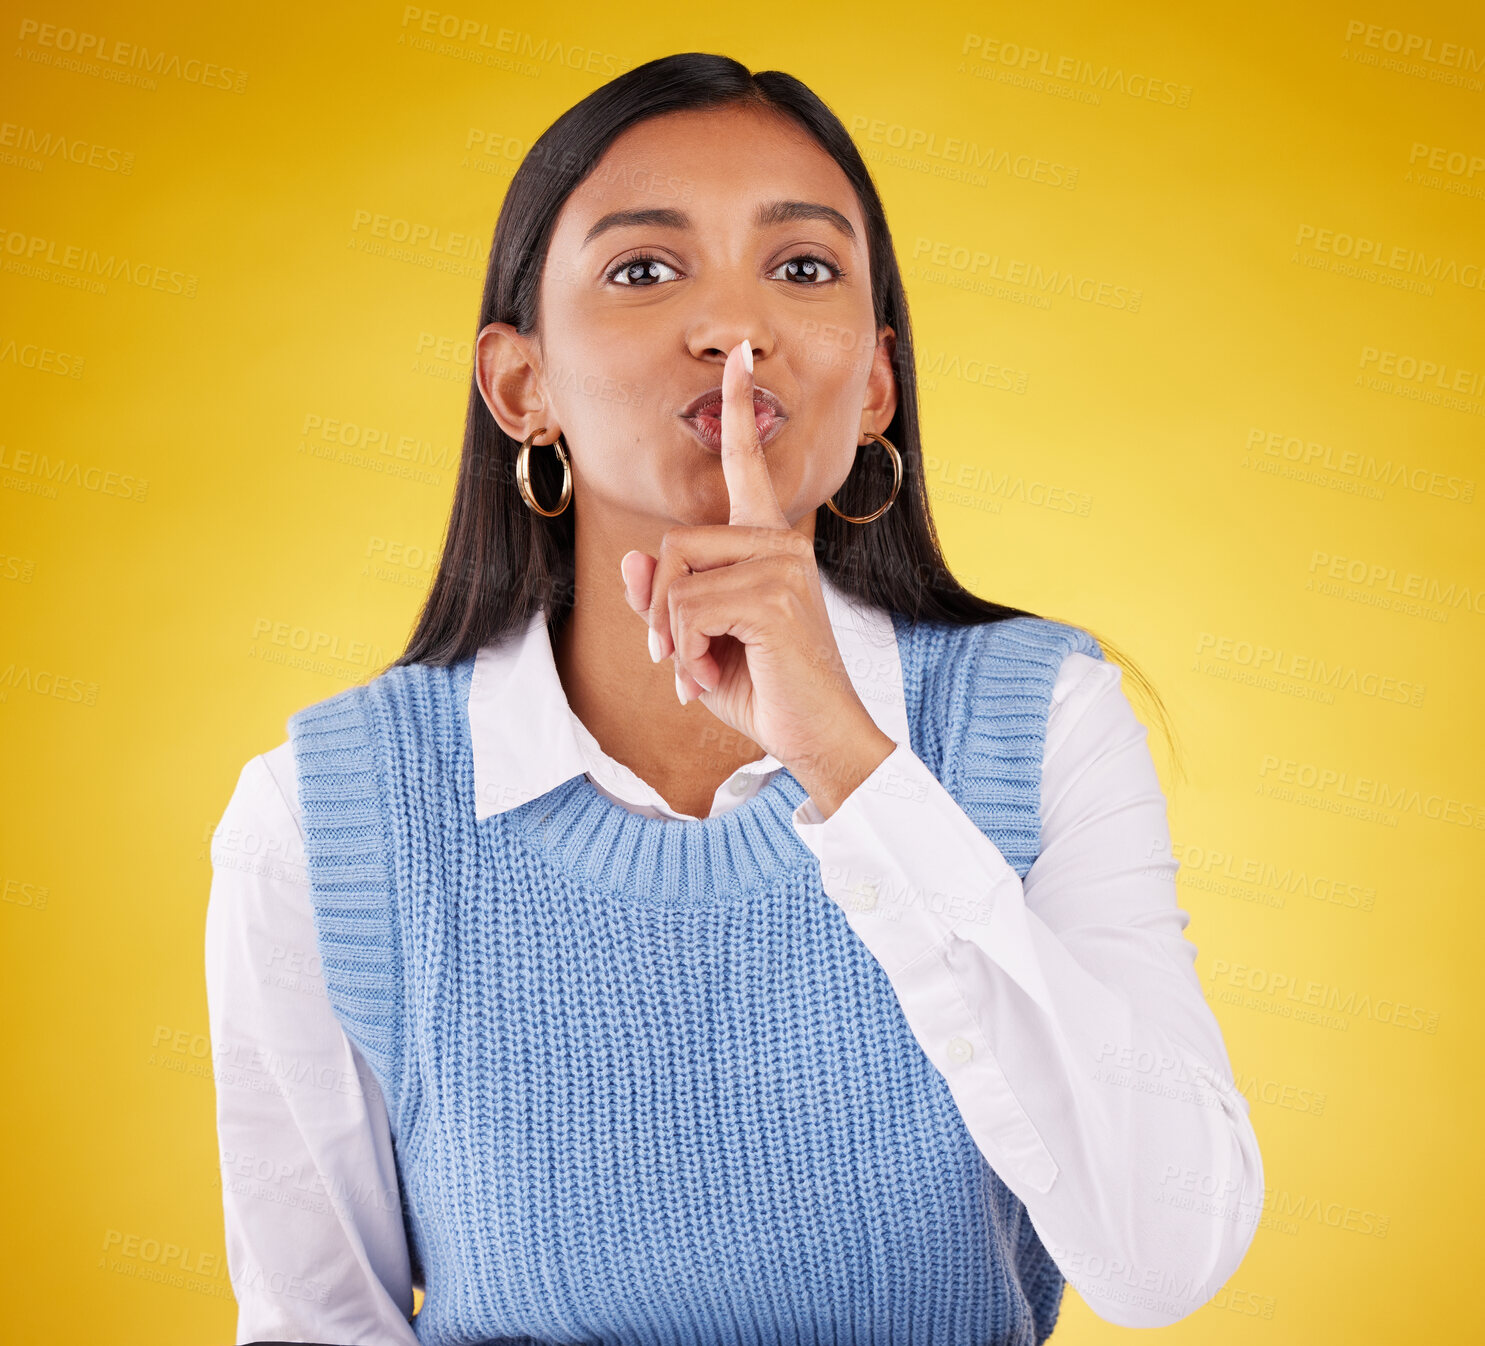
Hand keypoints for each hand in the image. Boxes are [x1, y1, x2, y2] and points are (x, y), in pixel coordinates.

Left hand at [619, 340, 894, 816]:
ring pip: (676, 577)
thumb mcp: (698, 642)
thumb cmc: (763, 689)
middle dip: (657, 608)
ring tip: (697, 674)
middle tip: (669, 658)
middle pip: (674, 542)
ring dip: (670, 637)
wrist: (816, 738)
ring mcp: (781, 564)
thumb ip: (667, 599)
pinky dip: (683, 653)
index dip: (738, 410)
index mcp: (768, 544)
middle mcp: (780, 542)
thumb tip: (633, 561)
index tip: (739, 355)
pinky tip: (707, 679)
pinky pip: (687, 608)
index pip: (747, 466)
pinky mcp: (773, 595)